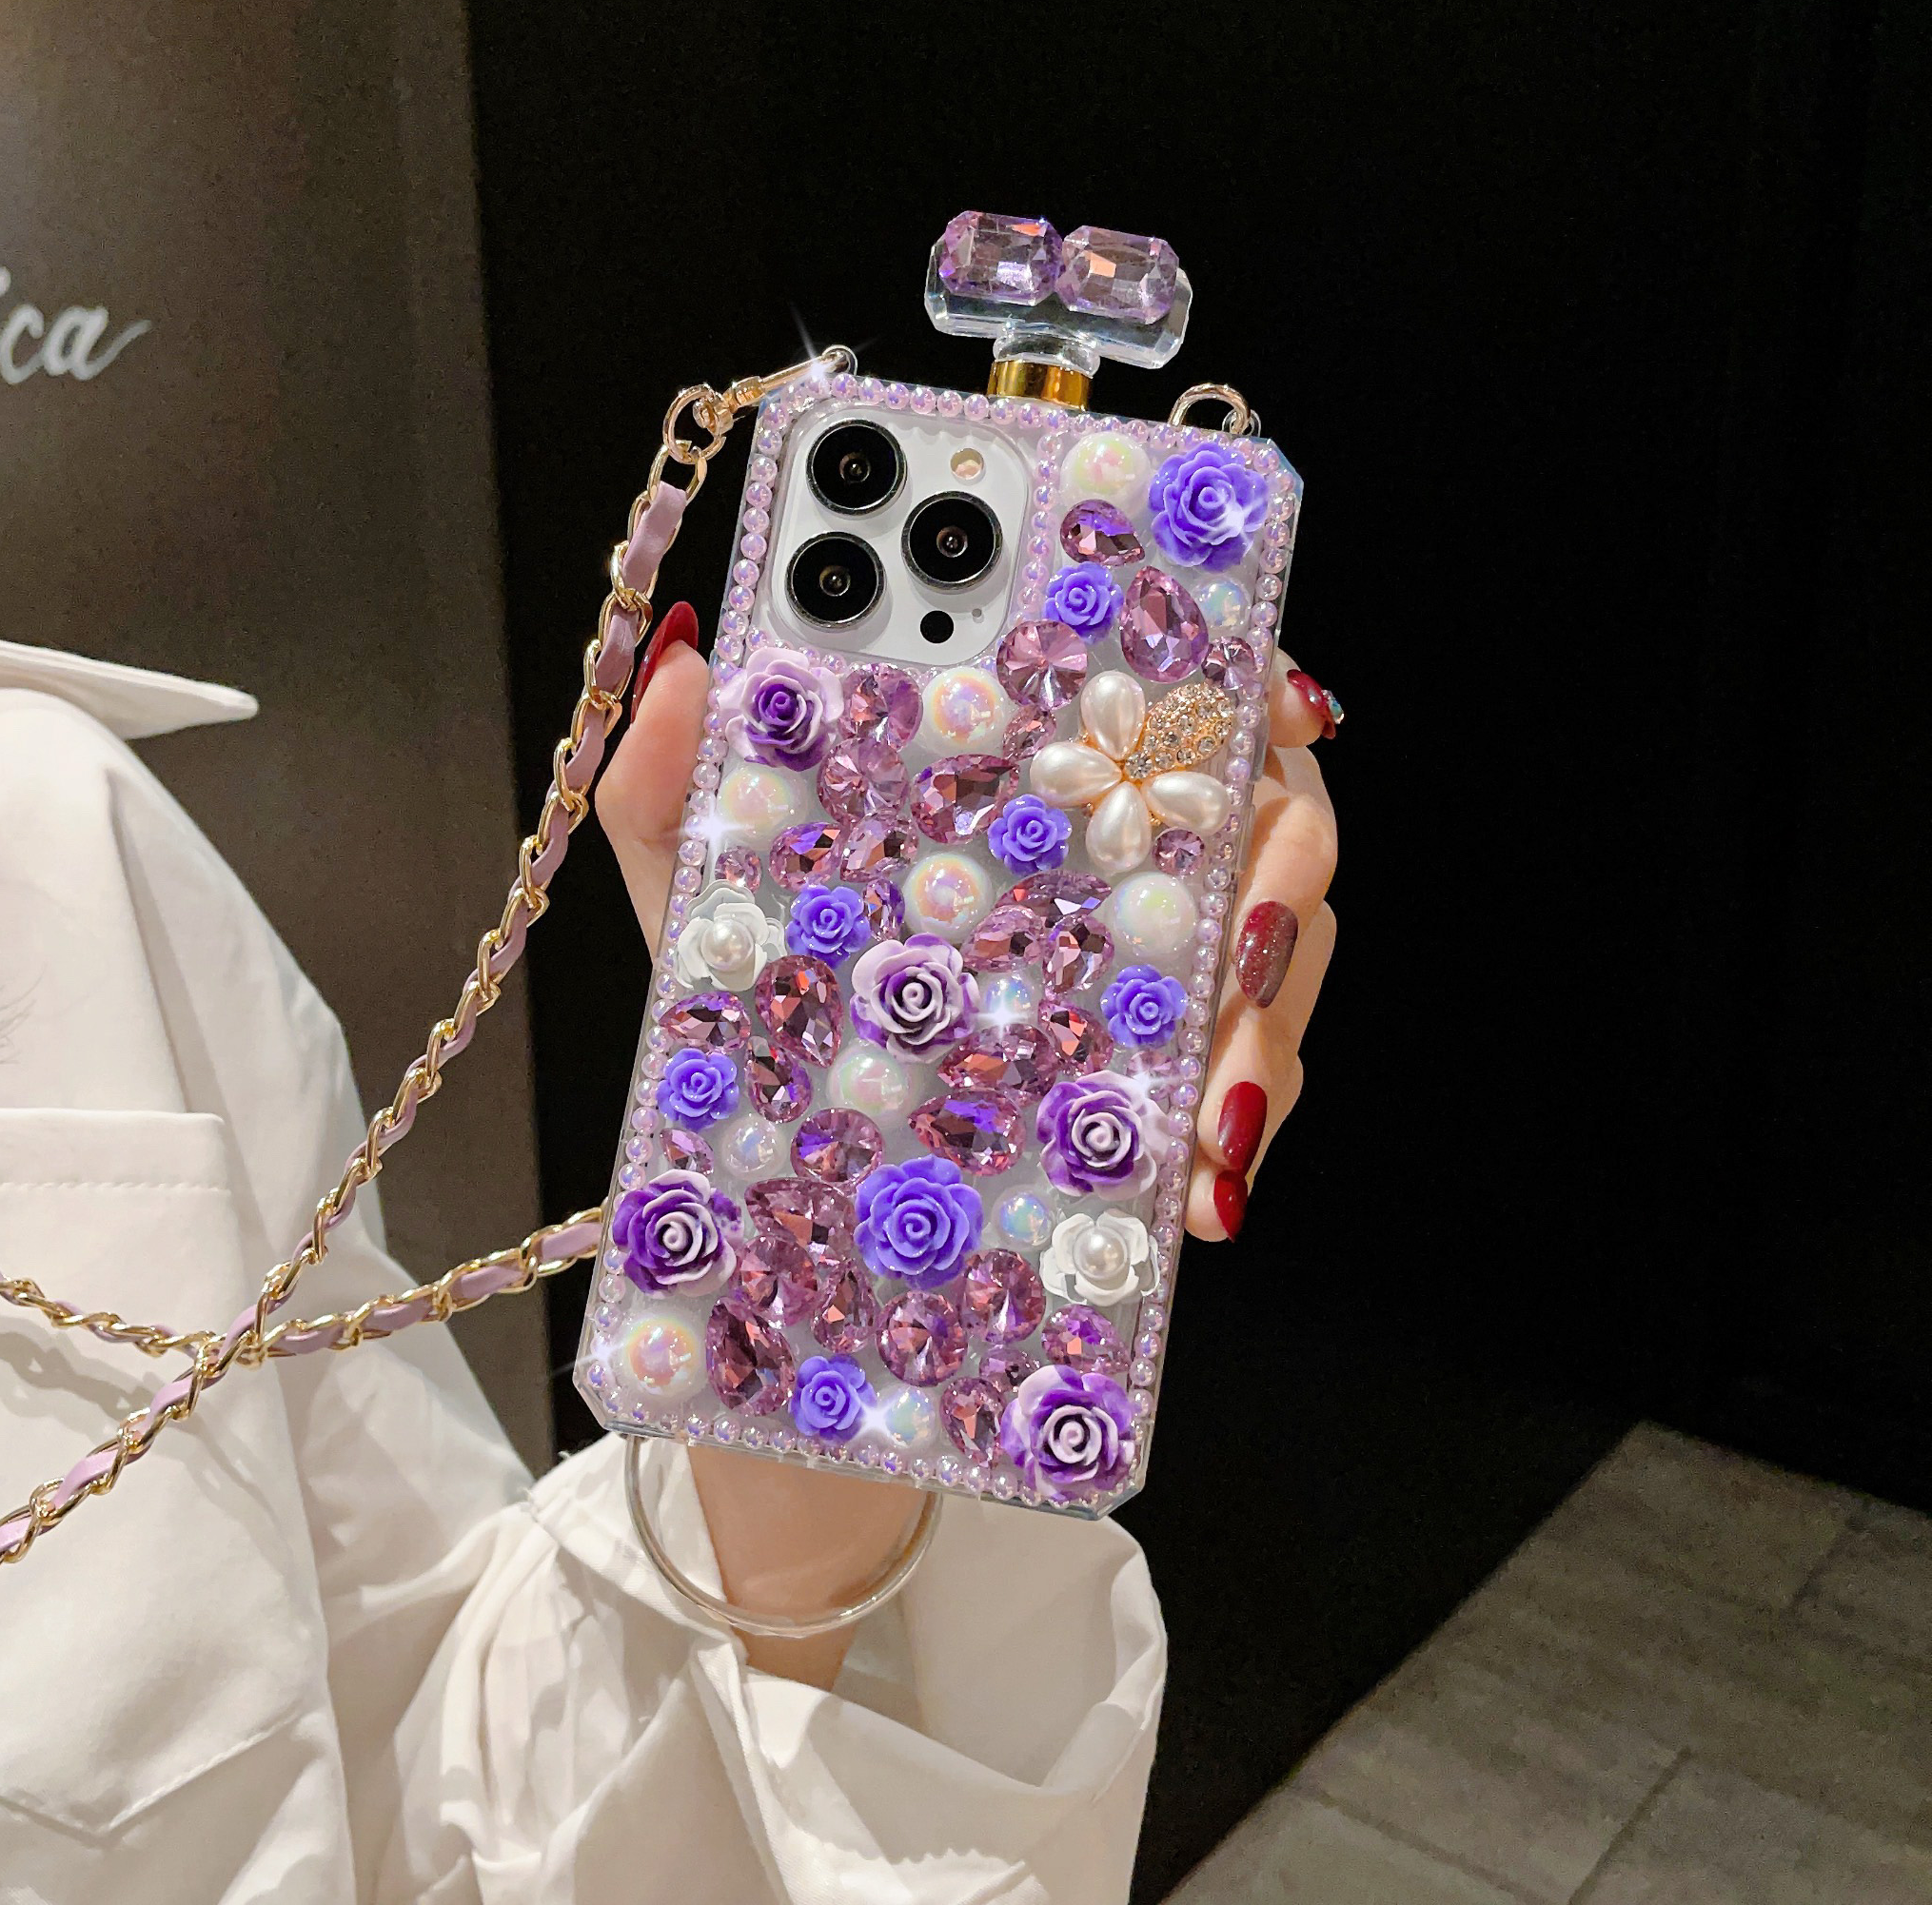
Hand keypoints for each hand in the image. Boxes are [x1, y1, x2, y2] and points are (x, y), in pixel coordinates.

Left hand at [596, 604, 1339, 1675]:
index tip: (1252, 667)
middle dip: (1279, 856)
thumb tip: (677, 659)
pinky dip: (1235, 1133)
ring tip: (1214, 1097)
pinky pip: (1247, 1100)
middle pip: (1258, 816)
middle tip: (1244, 915)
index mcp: (1010, 809)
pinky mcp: (1161, 1122)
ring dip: (1266, 1018)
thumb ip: (674, 799)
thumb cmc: (752, 1078)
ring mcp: (1148, 1004)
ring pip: (1282, 959)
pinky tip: (1196, 1184)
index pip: (1146, 696)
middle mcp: (1104, 886)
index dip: (1223, 666)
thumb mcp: (702, 936)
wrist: (783, 1296)